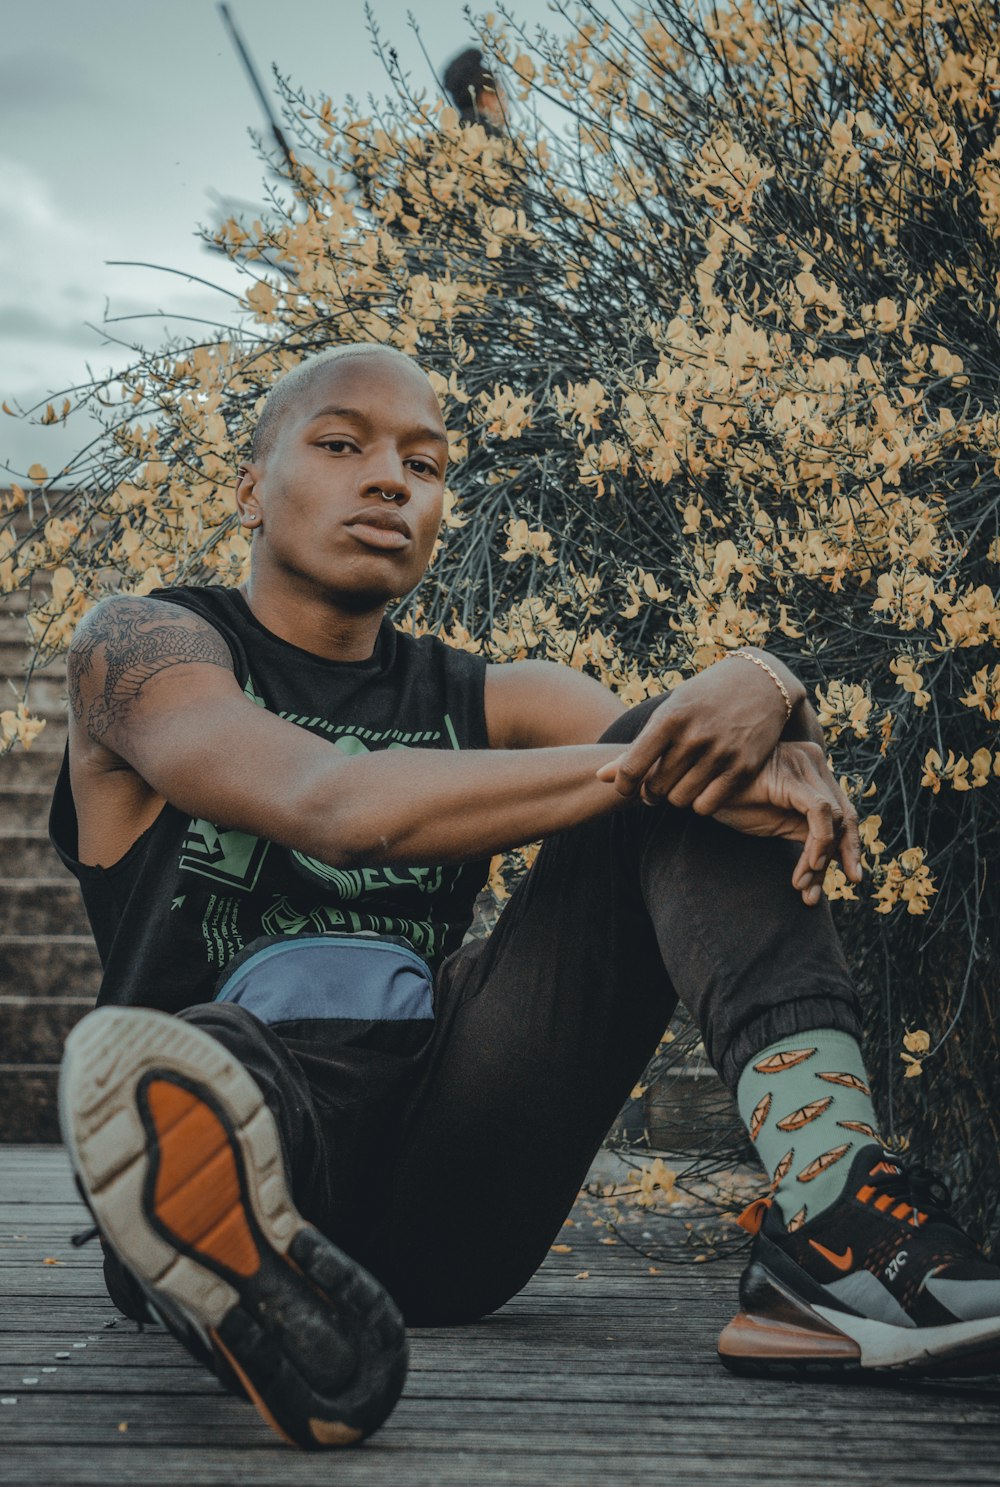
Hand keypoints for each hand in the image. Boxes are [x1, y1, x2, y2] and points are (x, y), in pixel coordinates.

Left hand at [595, 652, 804, 813]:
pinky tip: (701, 789)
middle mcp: (694, 736)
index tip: (627, 787)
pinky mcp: (744, 768)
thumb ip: (635, 748)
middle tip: (657, 785)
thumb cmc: (703, 698)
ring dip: (675, 798)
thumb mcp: (669, 712)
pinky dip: (700, 804)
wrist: (760, 683)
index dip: (623, 786)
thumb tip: (597, 777)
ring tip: (679, 785)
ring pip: (680, 800)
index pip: (631, 768)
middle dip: (651, 792)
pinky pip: (707, 806)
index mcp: (669, 718)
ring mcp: (721, 752)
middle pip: (655, 788)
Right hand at [712, 742, 862, 905]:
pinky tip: (807, 867)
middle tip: (840, 885)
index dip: (849, 844)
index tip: (850, 875)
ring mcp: (803, 765)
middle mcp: (813, 760)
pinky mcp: (792, 777)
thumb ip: (807, 831)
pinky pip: (820, 813)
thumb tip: (836, 857)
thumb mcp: (777, 820)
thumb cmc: (731, 801)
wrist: (696, 787)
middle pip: (844, 814)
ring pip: (834, 818)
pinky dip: (819, 842)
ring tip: (802, 884)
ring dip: (821, 858)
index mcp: (811, 769)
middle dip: (844, 853)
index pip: (842, 809)